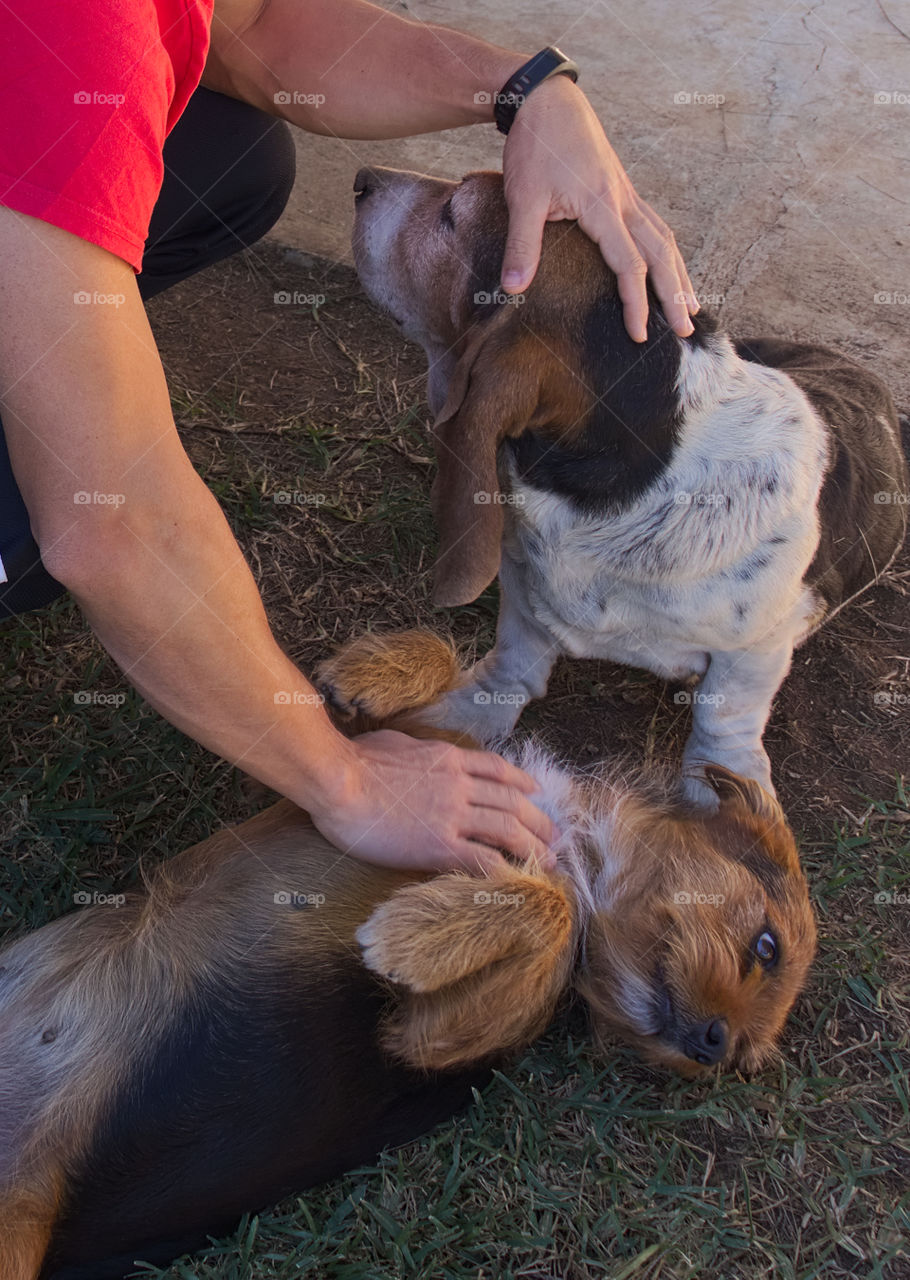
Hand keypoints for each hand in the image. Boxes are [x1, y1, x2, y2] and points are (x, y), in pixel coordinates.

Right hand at [308, 729, 557, 874]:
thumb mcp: (396, 742)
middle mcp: (460, 784)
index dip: (522, 782)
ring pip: (507, 829)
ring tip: (550, 860)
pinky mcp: (439, 845)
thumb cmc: (355, 759)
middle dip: (539, 819)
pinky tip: (518, 879)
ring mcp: (452, 814)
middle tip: (556, 836)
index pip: (497, 769)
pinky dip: (505, 870)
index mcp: (449, 759)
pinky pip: (483, 859)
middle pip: (512, 801)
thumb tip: (415, 752)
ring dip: (533, 846)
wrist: (338, 780)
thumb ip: (417, 750)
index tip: (536, 792)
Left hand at [500, 75, 697, 341]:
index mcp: (603, 206)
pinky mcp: (623, 191)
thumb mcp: (523, 197)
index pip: (629, 264)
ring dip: (678, 274)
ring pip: (664, 239)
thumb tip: (513, 290)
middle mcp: (625, 202)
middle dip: (674, 295)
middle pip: (661, 255)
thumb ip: (521, 244)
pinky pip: (655, 226)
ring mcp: (628, 195)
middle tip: (685, 331)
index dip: (636, 302)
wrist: (547, 99)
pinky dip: (667, 252)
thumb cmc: (535, 146)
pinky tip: (668, 267)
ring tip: (690, 306)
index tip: (638, 334)